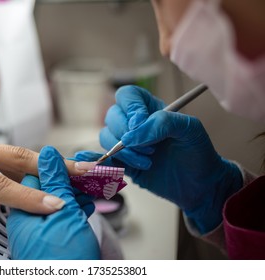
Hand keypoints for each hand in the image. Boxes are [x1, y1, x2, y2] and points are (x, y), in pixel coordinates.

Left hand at [7, 146, 99, 259]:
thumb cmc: (63, 262)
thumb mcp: (63, 215)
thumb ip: (54, 183)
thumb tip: (48, 155)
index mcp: (21, 212)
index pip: (38, 175)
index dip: (61, 167)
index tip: (81, 164)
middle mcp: (25, 220)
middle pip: (47, 188)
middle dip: (70, 180)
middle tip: (90, 176)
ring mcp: (35, 231)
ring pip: (54, 201)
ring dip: (74, 194)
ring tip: (92, 190)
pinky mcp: (46, 239)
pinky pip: (57, 216)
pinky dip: (73, 209)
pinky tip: (85, 206)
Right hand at [76, 85, 242, 233]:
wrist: (200, 186)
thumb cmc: (198, 153)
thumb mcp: (190, 129)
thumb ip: (162, 123)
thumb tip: (132, 136)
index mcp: (151, 109)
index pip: (128, 96)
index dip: (130, 107)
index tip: (139, 123)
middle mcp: (136, 124)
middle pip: (113, 116)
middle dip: (127, 134)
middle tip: (150, 149)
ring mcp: (127, 144)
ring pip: (106, 137)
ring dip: (123, 151)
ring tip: (148, 162)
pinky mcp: (123, 164)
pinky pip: (104, 158)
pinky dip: (102, 161)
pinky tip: (111, 167)